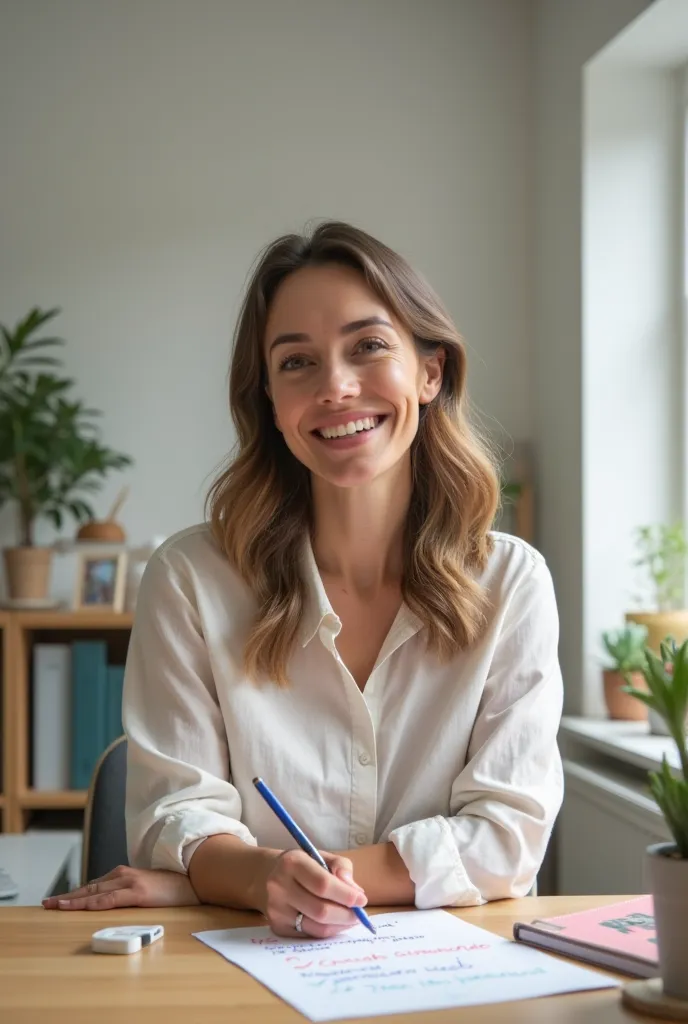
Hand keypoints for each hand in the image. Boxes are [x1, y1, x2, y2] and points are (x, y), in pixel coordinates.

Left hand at [42, 865, 199, 910]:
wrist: (197, 880)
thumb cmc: (174, 888)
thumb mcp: (148, 889)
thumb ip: (132, 892)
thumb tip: (117, 902)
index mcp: (126, 875)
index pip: (95, 884)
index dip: (76, 892)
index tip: (59, 899)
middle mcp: (124, 875)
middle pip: (90, 887)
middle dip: (68, 896)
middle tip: (47, 903)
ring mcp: (130, 883)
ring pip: (94, 892)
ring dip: (73, 899)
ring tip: (55, 905)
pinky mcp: (137, 893)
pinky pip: (107, 900)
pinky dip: (90, 903)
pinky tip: (79, 906)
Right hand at [254, 849, 367, 938]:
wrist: (265, 876)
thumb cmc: (301, 865)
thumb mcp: (320, 855)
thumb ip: (341, 867)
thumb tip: (355, 891)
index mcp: (291, 863)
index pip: (323, 884)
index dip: (345, 895)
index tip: (362, 899)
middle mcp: (279, 887)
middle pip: (320, 910)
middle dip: (346, 914)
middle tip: (359, 914)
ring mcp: (276, 910)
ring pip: (316, 927)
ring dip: (339, 925)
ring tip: (350, 919)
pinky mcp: (277, 927)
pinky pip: (309, 935)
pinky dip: (327, 931)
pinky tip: (335, 923)